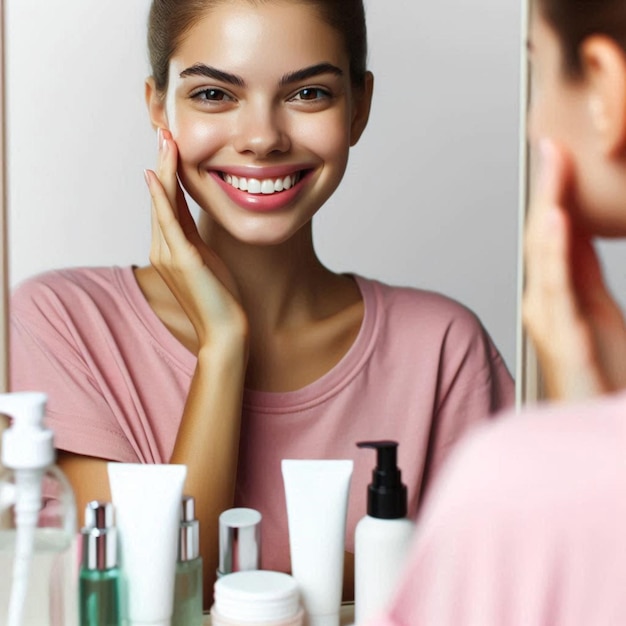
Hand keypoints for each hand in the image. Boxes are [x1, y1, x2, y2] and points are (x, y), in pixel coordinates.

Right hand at [144, 129, 247, 348]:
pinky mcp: (182, 260)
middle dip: (162, 164)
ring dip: (162, 170)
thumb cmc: (220, 297)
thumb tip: (194, 219)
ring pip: (161, 204)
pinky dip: (161, 197)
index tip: (171, 145)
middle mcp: (162, 248)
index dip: (167, 174)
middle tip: (164, 131)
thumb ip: (195, 238)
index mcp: (171, 248)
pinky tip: (156, 175)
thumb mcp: (207, 260)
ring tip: (164, 141)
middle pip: (160, 198)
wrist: (225, 330)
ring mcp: (168, 254)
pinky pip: (168, 222)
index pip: (167, 203)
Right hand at [522, 139, 625, 399]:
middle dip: (548, 188)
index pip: (553, 234)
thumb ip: (582, 272)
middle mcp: (546, 303)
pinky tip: (557, 220)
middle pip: (543, 236)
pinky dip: (555, 249)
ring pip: (545, 254)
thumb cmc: (598, 376)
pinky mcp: (564, 338)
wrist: (597, 417)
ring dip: (549, 206)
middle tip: (550, 146)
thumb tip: (577, 232)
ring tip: (552, 166)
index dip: (555, 192)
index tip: (556, 154)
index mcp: (557, 295)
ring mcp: (551, 320)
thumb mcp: (597, 311)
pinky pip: (557, 286)